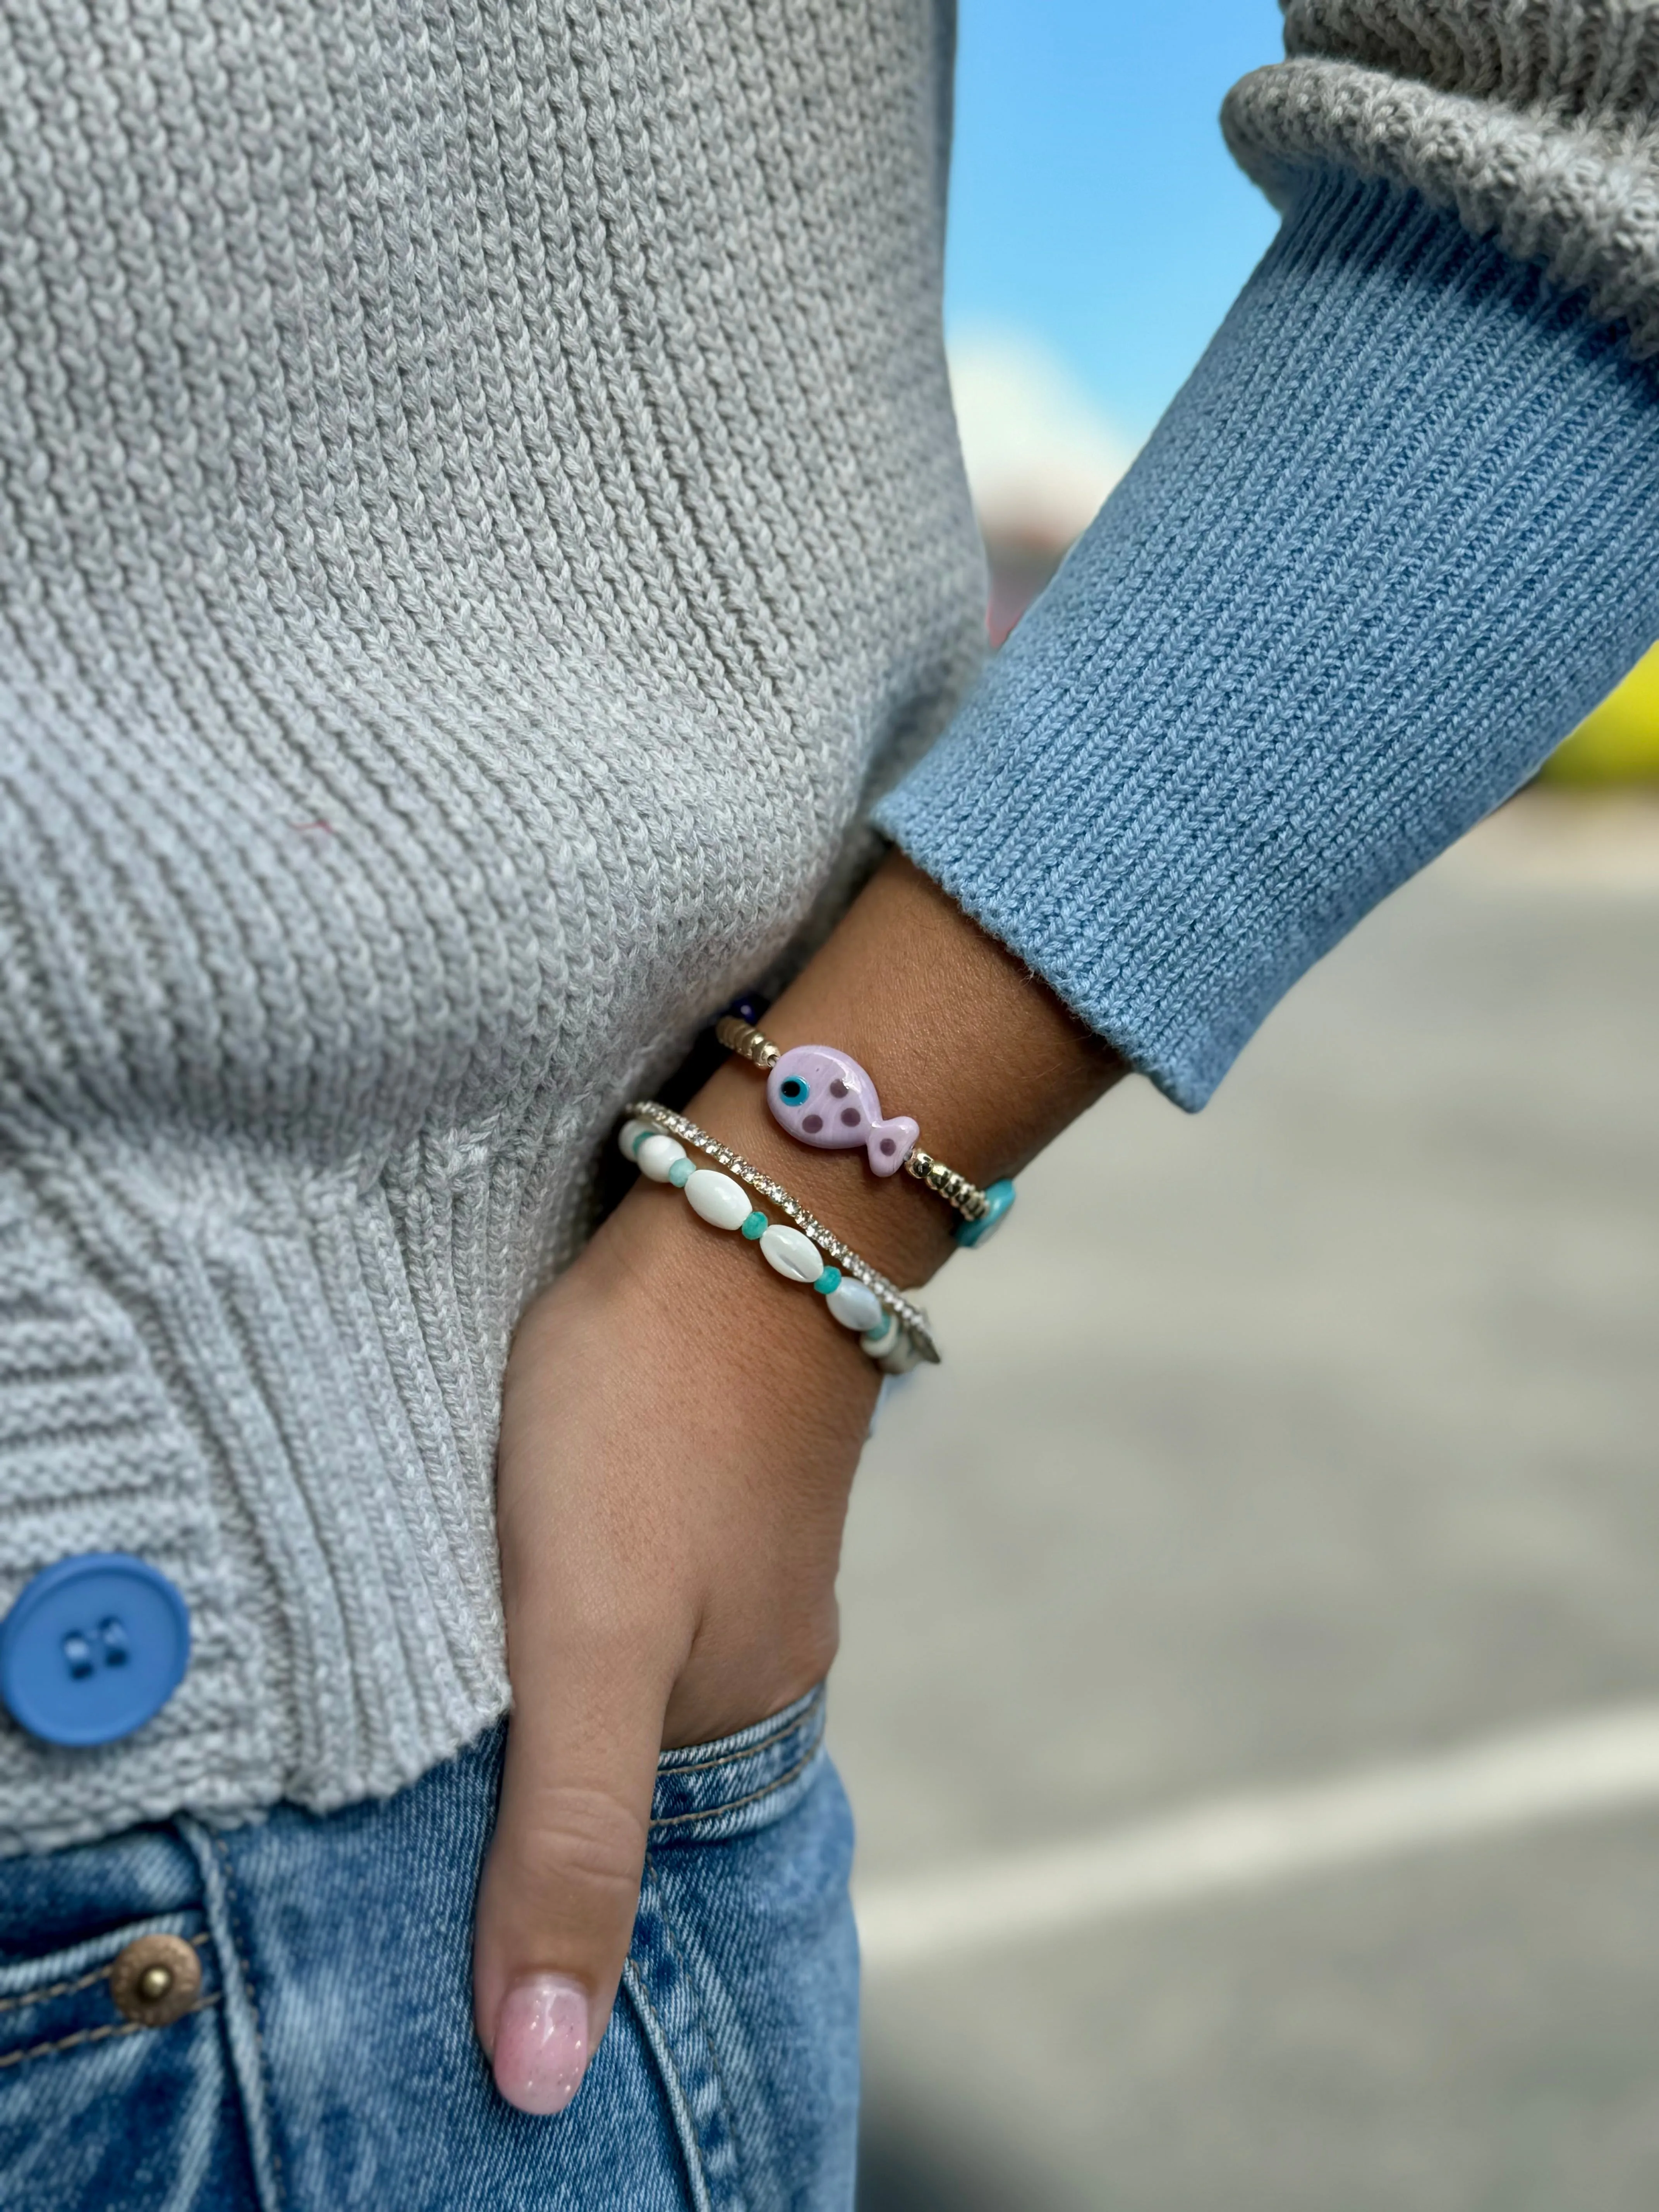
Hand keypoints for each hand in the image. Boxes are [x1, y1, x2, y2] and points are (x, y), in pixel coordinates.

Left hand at [471, 852, 1121, 2114]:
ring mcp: (733, 1566)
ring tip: (440, 1724)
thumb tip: (542, 2076)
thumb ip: (568, 1845)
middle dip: (533, 1826)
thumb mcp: (585, 1645)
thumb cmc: (651, 1424)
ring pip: (617, 1687)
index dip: (527, 1922)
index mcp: (741, 1716)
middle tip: (404, 1832)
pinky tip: (504, 1606)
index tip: (428, 1934)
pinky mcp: (701, 1488)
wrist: (742, 1213)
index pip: (622, 1879)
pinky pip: (619, 1601)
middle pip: (624, 1785)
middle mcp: (754, 1655)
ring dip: (541, 1716)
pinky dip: (557, 1628)